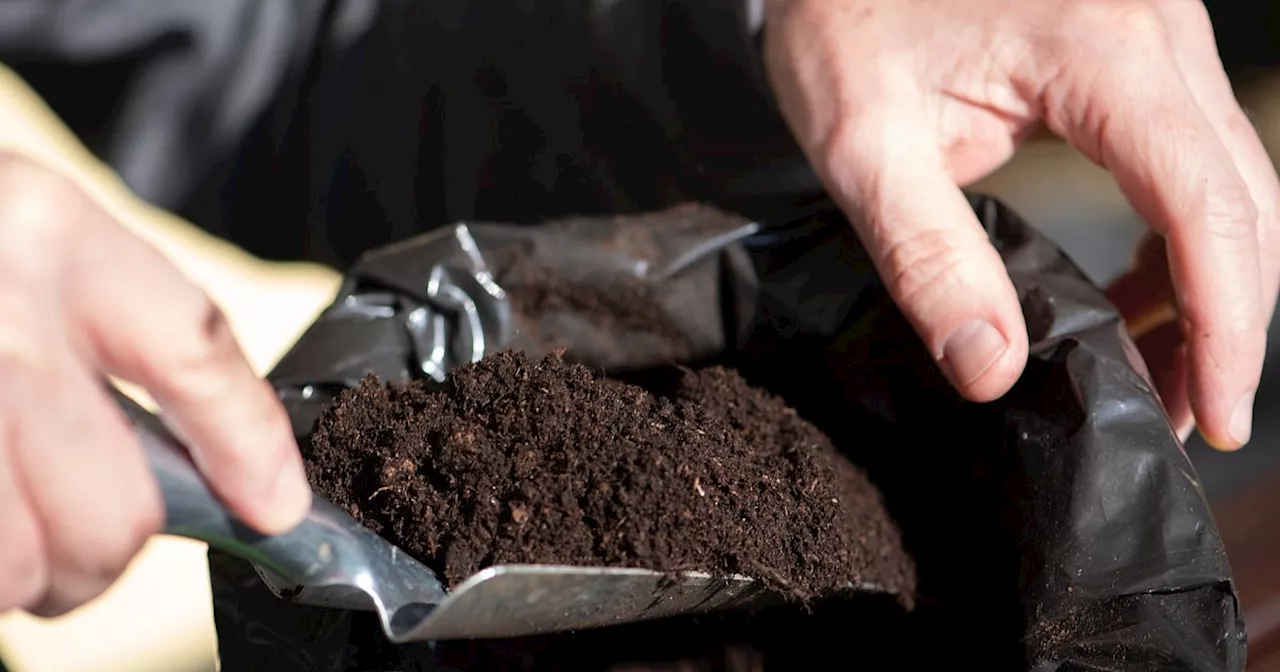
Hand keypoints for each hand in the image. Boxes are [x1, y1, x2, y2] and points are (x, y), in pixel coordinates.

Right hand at [0, 154, 309, 617]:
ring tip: (1, 529)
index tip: (275, 507)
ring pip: (27, 563)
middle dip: (101, 552)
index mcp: (49, 231)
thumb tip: (190, 468)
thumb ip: (91, 329)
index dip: (249, 446)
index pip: (195, 352)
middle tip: (69, 540)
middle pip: (119, 505)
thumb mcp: (18, 239)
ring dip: (21, 575)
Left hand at [763, 0, 1278, 449]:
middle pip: (1244, 197)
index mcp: (1101, 49)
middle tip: (1184, 413)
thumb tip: (991, 369)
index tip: (1214, 413)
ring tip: (1155, 367)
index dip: (1225, 323)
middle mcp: (1158, 28)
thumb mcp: (864, 147)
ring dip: (1214, 281)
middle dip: (1227, 319)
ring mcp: (1160, 31)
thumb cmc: (843, 26)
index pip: (1207, 205)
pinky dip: (1185, 233)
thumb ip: (926, 258)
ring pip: (1234, 178)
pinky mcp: (1142, 48)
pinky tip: (1137, 289)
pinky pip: (1196, 152)